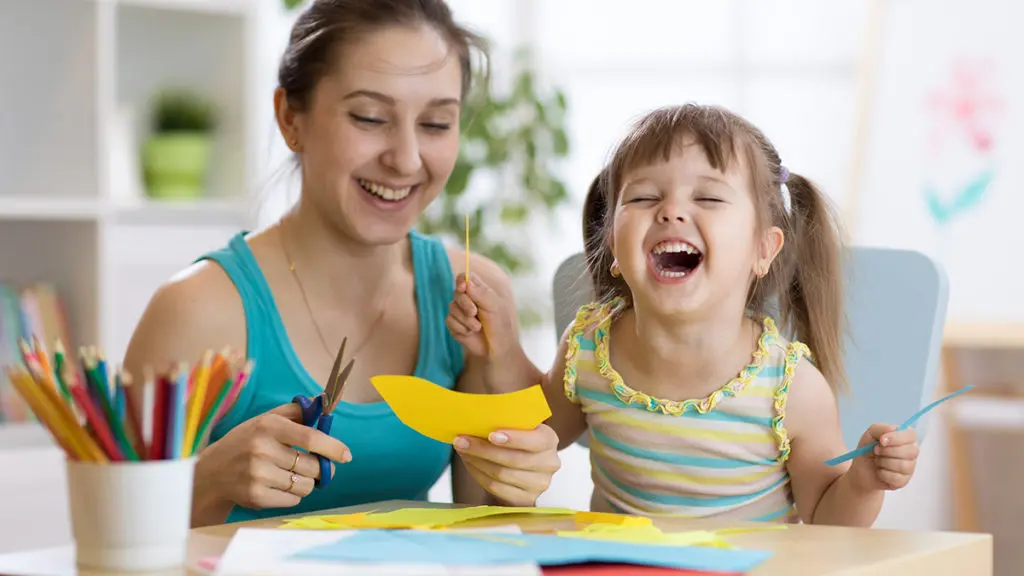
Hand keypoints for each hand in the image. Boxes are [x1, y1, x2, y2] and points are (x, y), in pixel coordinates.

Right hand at [193, 403, 351, 519]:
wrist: (212, 473)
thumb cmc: (246, 442)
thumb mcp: (265, 420)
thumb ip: (295, 412)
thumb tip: (323, 402)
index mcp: (268, 426)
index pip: (310, 437)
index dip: (333, 447)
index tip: (347, 455)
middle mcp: (262, 449)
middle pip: (312, 466)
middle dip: (319, 469)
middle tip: (313, 467)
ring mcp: (258, 475)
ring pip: (305, 486)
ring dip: (306, 483)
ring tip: (291, 476)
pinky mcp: (256, 497)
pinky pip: (293, 500)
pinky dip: (292, 495)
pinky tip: (278, 486)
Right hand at [447, 272, 514, 357]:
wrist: (497, 348)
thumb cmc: (500, 325)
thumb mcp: (494, 306)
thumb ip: (481, 292)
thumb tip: (466, 282)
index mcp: (479, 291)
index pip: (464, 278)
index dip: (461, 280)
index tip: (462, 288)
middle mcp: (467, 300)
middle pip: (456, 293)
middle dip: (464, 304)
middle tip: (474, 313)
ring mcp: (460, 312)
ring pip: (452, 308)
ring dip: (465, 319)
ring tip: (477, 327)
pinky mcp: (454, 325)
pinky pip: (449, 321)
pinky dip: (461, 328)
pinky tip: (470, 333)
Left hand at [453, 424, 560, 505]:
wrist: (522, 469)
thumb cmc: (517, 441)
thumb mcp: (518, 426)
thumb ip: (507, 417)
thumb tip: (479, 410)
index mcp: (550, 440)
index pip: (535, 441)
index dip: (514, 439)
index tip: (491, 434)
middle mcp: (549, 464)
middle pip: (513, 460)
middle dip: (483, 449)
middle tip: (460, 440)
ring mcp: (539, 485)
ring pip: (501, 474)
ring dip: (477, 461)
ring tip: (461, 449)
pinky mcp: (526, 500)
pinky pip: (497, 488)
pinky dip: (478, 474)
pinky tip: (469, 463)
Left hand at [848, 423, 918, 491]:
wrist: (861, 468)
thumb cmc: (868, 449)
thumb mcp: (871, 433)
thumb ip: (881, 428)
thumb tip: (891, 432)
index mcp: (905, 438)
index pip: (911, 435)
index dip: (897, 438)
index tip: (882, 440)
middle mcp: (911, 452)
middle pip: (911, 451)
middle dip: (888, 451)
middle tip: (876, 451)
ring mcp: (909, 468)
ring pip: (903, 465)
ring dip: (884, 462)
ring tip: (877, 461)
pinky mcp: (904, 481)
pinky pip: (896, 478)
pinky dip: (882, 473)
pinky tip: (879, 471)